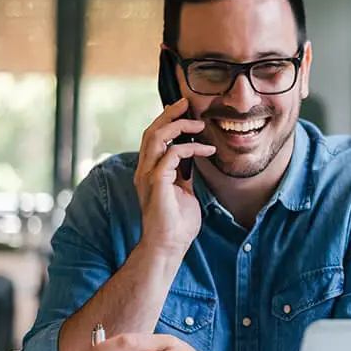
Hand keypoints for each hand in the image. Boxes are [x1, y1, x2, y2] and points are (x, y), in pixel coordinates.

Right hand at [134, 98, 215, 254]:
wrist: (169, 246)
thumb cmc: (177, 224)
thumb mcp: (183, 192)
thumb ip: (183, 174)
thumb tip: (192, 159)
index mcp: (149, 172)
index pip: (153, 138)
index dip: (166, 121)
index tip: (184, 112)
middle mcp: (144, 170)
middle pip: (151, 132)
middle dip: (169, 114)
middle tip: (186, 104)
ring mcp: (148, 176)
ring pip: (156, 137)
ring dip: (178, 126)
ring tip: (197, 123)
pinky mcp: (156, 182)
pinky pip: (171, 154)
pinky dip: (190, 148)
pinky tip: (206, 150)